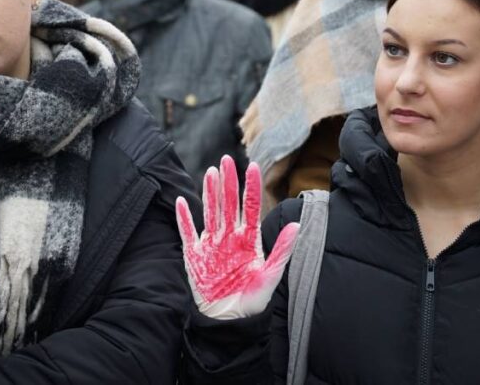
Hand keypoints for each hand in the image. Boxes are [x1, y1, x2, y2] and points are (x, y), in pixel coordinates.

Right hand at [175, 156, 299, 319]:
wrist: (229, 320)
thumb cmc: (252, 299)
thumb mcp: (270, 274)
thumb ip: (282, 249)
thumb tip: (298, 224)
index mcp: (248, 239)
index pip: (249, 207)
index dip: (251, 187)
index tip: (253, 166)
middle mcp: (229, 237)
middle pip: (228, 203)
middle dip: (228, 181)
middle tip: (227, 159)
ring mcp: (211, 244)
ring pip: (210, 211)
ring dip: (209, 192)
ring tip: (211, 172)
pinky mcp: (194, 255)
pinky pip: (187, 232)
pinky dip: (184, 218)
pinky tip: (182, 202)